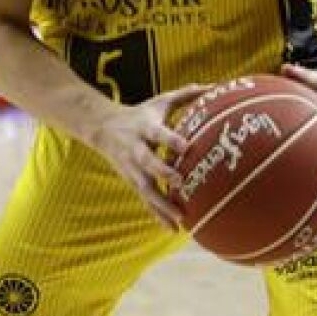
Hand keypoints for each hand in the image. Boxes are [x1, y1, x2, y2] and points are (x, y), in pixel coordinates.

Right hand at [89, 84, 206, 228]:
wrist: (102, 128)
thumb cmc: (140, 114)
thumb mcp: (159, 102)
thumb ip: (186, 95)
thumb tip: (215, 86)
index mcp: (144, 128)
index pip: (158, 134)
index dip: (170, 140)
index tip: (186, 147)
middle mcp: (136, 149)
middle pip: (148, 163)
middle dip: (162, 172)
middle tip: (180, 181)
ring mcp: (132, 168)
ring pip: (145, 188)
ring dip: (161, 204)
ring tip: (181, 218)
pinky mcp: (131, 181)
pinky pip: (145, 201)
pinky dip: (158, 215)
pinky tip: (173, 229)